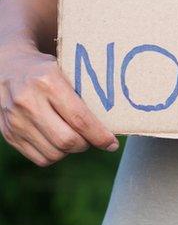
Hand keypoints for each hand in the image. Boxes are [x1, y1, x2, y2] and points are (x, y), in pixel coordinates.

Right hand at [0, 45, 117, 165]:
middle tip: (93, 139)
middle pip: (66, 141)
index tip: (112, 143)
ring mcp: (15, 120)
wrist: (6, 66)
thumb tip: (118, 118)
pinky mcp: (8, 133)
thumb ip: (87, 92)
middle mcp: (28, 102)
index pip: (80, 119)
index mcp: (48, 82)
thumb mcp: (68, 70)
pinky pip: (39, 158)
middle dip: (86, 144)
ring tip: (76, 138)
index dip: (100, 136)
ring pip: (53, 153)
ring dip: (70, 151)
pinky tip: (58, 142)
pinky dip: (55, 155)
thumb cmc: (48, 70)